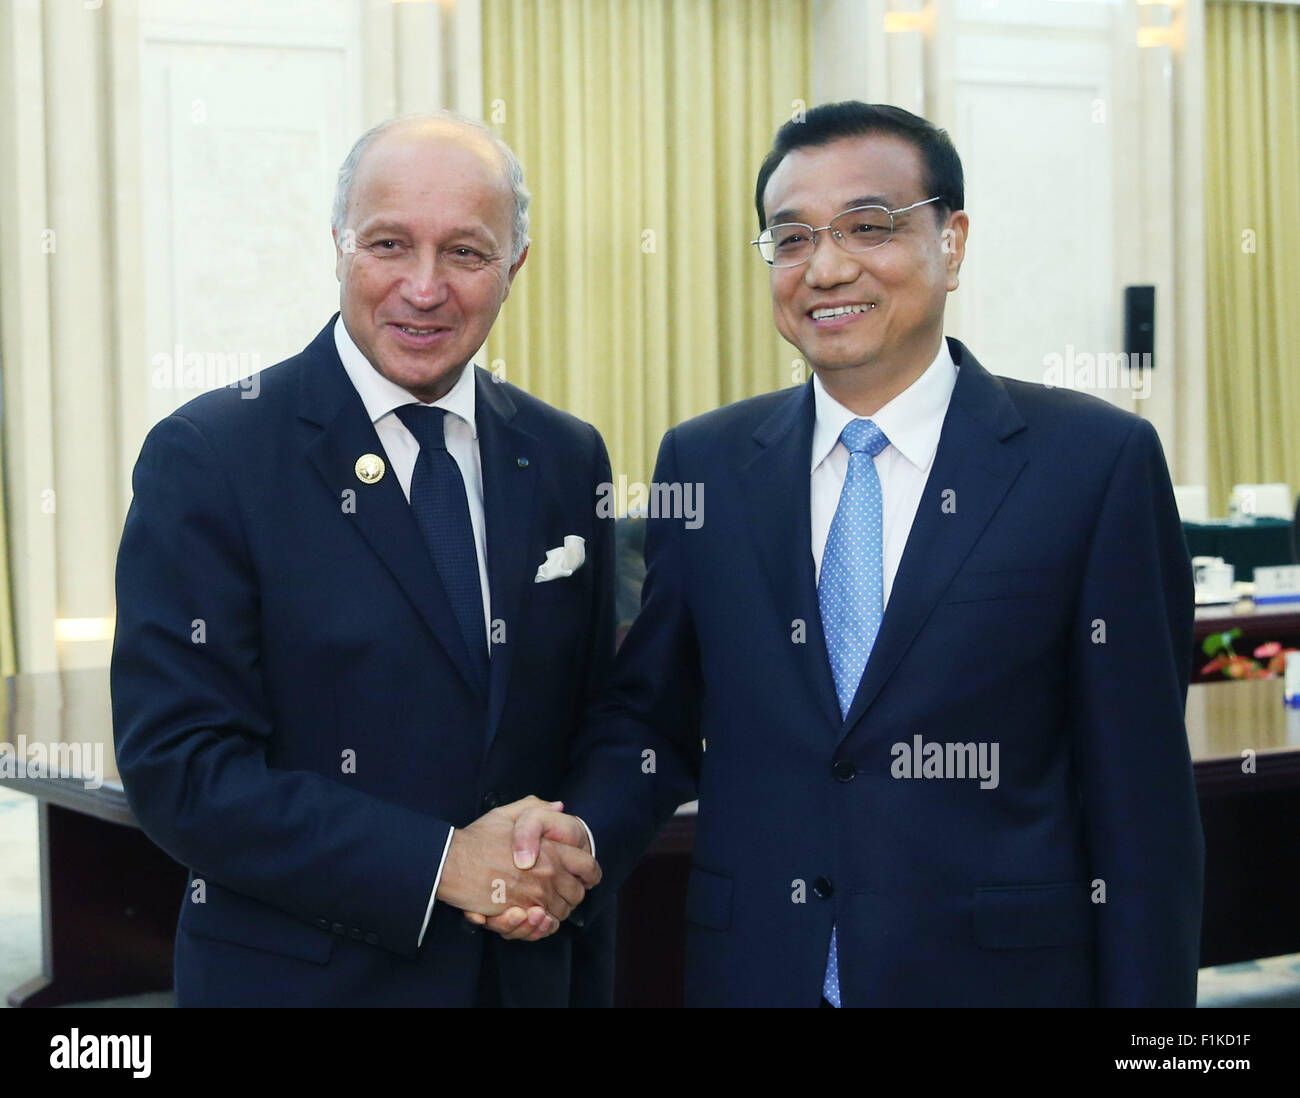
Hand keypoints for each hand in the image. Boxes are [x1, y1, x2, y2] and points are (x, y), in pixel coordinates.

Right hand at [463, 800, 596, 941]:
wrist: (452, 862)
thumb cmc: (477, 839)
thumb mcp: (507, 814)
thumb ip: (535, 808)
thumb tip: (559, 807)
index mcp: (551, 849)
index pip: (588, 866)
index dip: (590, 874)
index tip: (585, 878)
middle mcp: (548, 872)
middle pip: (577, 894)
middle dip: (570, 896)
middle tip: (557, 893)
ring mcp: (535, 894)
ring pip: (560, 913)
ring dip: (553, 912)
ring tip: (540, 906)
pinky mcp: (519, 912)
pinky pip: (540, 927)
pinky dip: (539, 926)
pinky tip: (531, 917)